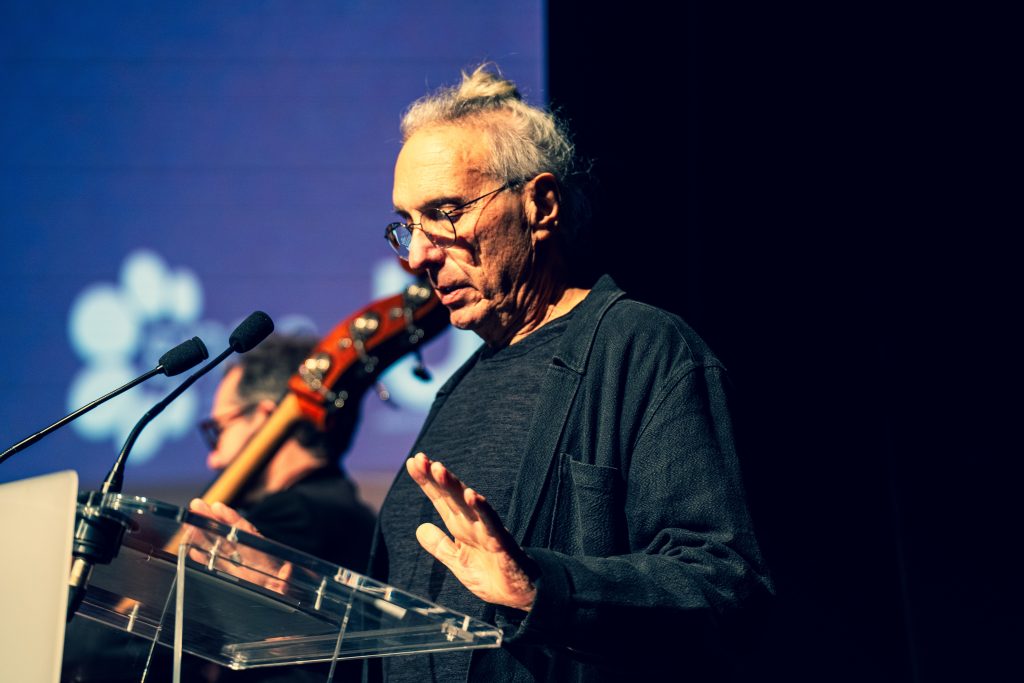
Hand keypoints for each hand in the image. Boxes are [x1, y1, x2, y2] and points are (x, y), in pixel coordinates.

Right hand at [187, 499, 292, 592]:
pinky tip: (191, 550)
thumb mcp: (288, 584)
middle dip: (212, 520)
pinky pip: (216, 565)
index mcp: (262, 553)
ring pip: (218, 547)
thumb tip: (287, 571)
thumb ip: (286, 578)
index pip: (245, 532)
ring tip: (188, 523)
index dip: (232, 519)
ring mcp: (239, 566)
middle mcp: (248, 556)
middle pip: (228, 534)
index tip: (217, 507)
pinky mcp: (232, 578)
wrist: (283, 597)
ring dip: (202, 535)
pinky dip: (203, 557)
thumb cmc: (286, 590)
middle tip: (195, 504)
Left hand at [406, 452, 537, 610]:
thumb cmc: (492, 576)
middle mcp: (472, 522)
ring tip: (439, 469)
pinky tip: (470, 495)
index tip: (412, 462)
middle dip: (436, 476)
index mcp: (461, 526)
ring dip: (453, 485)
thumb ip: (440, 545)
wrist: (520, 594)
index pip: (440, 499)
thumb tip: (420, 528)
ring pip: (468, 503)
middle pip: (451, 495)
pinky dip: (481, 508)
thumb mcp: (457, 562)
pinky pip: (490, 522)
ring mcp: (487, 529)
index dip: (426, 481)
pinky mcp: (502, 542)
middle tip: (420, 459)